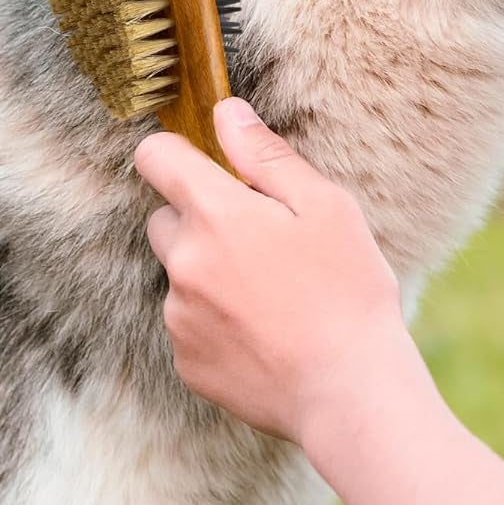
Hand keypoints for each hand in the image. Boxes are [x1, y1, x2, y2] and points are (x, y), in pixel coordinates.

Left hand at [135, 98, 410, 445]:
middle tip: (262, 239)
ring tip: (273, 292)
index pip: (156, 158)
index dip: (174, 150)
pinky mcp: (187, 362)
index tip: (200, 161)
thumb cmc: (347, 289)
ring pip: (182, 273)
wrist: (347, 391)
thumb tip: (225, 113)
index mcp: (216, 215)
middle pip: (166, 219)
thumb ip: (265, 157)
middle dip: (202, 219)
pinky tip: (265, 331)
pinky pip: (189, 323)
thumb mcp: (324, 206)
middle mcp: (184, 263)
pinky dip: (216, 320)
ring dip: (211, 272)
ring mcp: (179, 317)